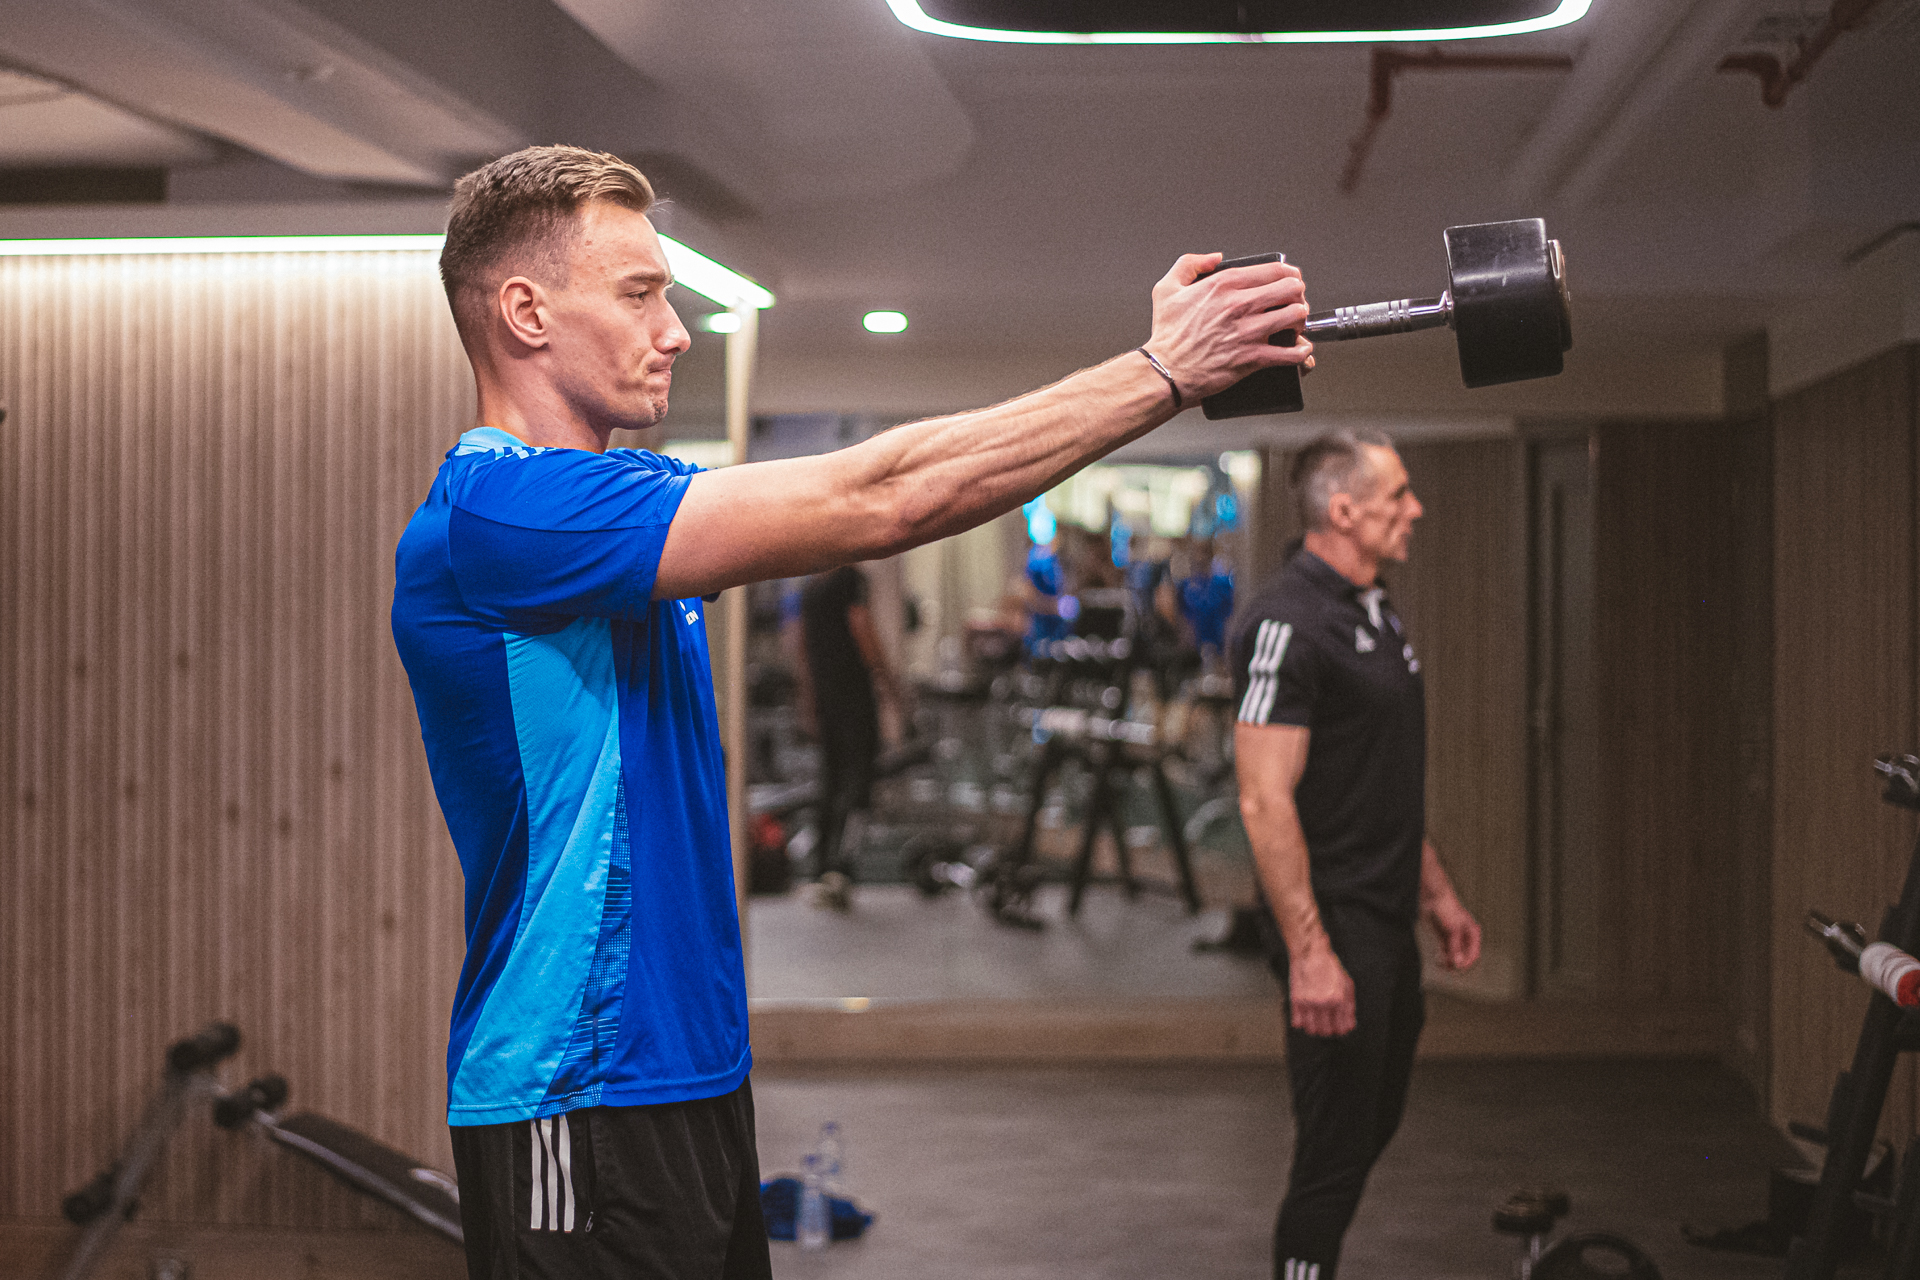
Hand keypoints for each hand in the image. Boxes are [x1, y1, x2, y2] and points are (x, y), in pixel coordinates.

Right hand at [1144, 253, 1314, 401]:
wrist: (1166, 372)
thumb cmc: (1167, 336)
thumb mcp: (1167, 289)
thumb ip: (1189, 264)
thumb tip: (1215, 258)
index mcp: (1224, 284)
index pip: (1275, 269)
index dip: (1289, 274)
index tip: (1288, 282)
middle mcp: (1239, 304)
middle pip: (1292, 288)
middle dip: (1297, 295)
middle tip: (1293, 303)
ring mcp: (1248, 331)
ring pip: (1296, 315)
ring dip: (1300, 320)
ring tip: (1294, 326)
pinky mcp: (1253, 358)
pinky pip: (1292, 353)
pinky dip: (1302, 351)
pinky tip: (1298, 349)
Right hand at [1287, 944, 1355, 1037]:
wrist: (1311, 954)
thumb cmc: (1330, 968)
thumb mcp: (1347, 985)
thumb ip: (1350, 1007)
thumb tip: (1350, 1026)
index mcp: (1340, 1000)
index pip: (1341, 1028)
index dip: (1340, 1030)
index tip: (1338, 1029)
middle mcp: (1324, 1003)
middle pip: (1326, 1031)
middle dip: (1327, 1030)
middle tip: (1326, 1024)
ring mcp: (1309, 1002)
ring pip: (1311, 1029)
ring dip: (1314, 1028)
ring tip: (1315, 1021)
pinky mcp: (1296, 1000)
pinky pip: (1298, 1022)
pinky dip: (1301, 1023)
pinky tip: (1304, 1017)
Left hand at [1425, 895, 1481, 970]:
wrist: (1433, 896)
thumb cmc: (1446, 909)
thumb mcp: (1452, 930)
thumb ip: (1455, 947)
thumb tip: (1457, 964)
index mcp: (1472, 933)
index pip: (1473, 954)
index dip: (1466, 963)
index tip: (1455, 967)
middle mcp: (1465, 936)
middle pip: (1463, 956)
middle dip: (1455, 963)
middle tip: (1445, 966)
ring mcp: (1454, 937)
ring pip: (1454, 955)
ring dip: (1448, 961)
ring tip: (1439, 962)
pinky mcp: (1443, 936)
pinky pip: (1445, 951)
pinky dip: (1442, 956)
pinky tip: (1437, 957)